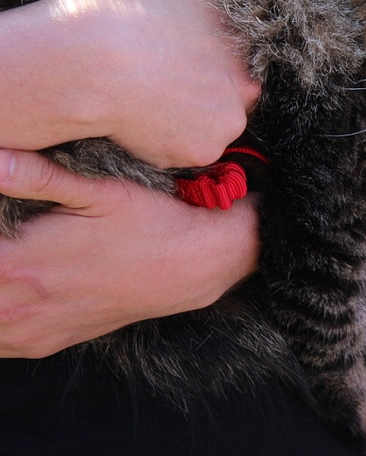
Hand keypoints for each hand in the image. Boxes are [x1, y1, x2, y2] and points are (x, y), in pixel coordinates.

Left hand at [0, 148, 259, 357]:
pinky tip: (8, 291)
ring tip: (8, 264)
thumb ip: (33, 175)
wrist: (193, 266)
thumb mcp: (95, 190)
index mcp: (17, 267)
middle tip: (4, 242)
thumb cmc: (147, 221)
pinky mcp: (46, 343)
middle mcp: (17, 308)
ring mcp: (30, 332)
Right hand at [62, 0, 259, 167]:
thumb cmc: (121, 3)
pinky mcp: (200, 152)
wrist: (84, 61)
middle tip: (170, 75)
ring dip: (195, 116)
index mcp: (248, 42)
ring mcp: (227, 123)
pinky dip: (176, 142)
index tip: (187, 53)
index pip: (247, 57)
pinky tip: (149, 119)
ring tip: (157, 96)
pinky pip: (193, 150)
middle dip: (211, 88)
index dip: (216, 56)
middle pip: (235, 94)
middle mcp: (250, 87)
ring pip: (216, 123)